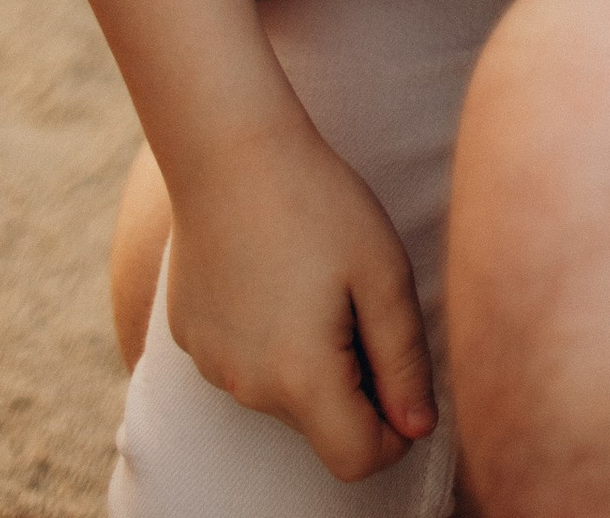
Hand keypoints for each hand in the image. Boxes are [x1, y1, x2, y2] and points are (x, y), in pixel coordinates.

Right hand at [164, 116, 433, 478]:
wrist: (229, 149)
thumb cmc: (317, 202)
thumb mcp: (384, 273)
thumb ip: (405, 360)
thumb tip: (418, 428)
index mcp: (302, 378)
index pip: (357, 460)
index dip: (394, 433)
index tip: (403, 378)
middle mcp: (249, 388)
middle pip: (320, 424)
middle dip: (353, 385)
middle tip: (362, 302)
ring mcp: (213, 366)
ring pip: (282, 394)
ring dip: (311, 362)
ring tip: (316, 279)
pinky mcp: (191, 339)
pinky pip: (244, 363)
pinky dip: (269, 338)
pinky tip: (274, 272)